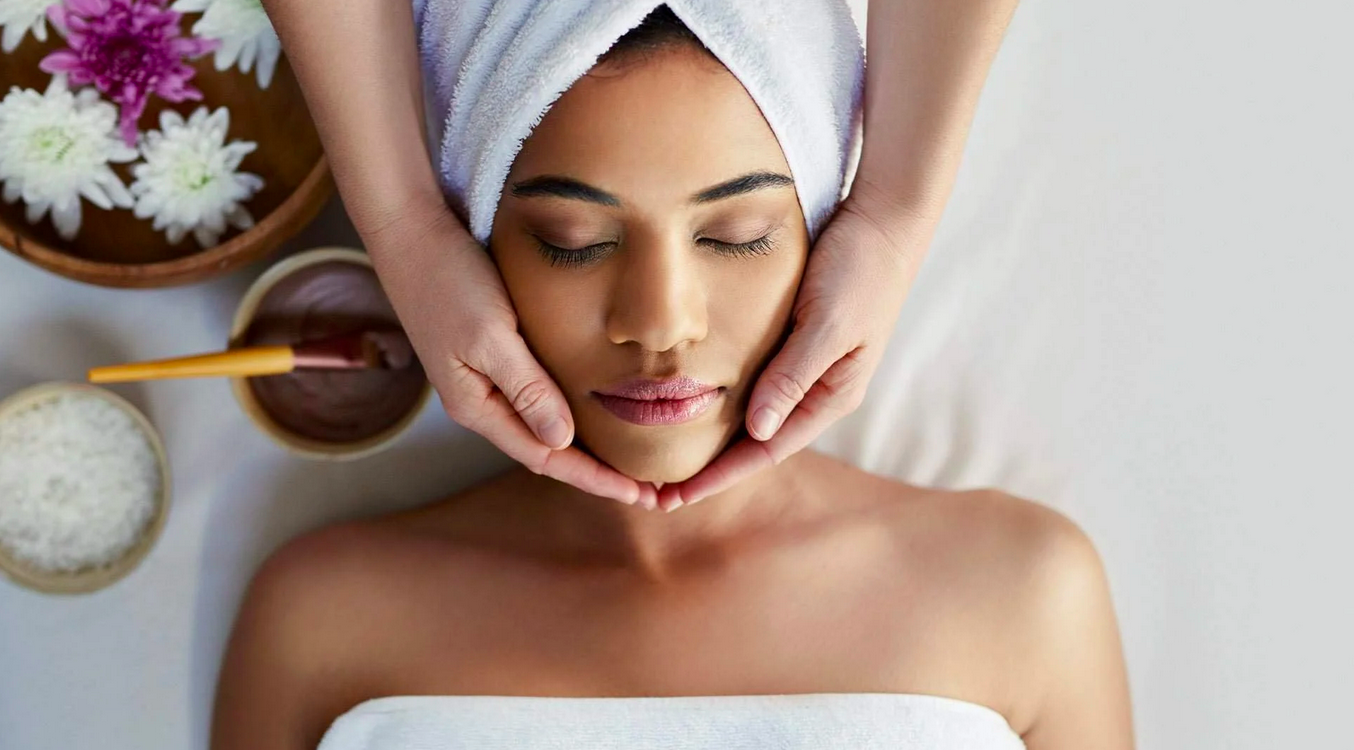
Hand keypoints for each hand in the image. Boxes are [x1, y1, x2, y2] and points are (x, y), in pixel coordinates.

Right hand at [366, 205, 656, 507]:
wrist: (409, 233)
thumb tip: (563, 441)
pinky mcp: (491, 354)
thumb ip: (528, 389)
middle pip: (546, 452)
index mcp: (477, 406)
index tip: (640, 496)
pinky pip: (537, 397)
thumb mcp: (491, 336)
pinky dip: (569, 412)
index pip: (547, 459)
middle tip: (648, 490)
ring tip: (629, 462)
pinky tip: (594, 412)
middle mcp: (480, 402)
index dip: (595, 480)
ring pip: (542, 427)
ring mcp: (484, 379)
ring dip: (584, 447)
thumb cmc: (447, 280)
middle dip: (595, 474)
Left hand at [657, 193, 927, 509]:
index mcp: (832, 395)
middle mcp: (818, 389)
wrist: (884, 218)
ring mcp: (806, 365)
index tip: (676, 497)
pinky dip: (721, 398)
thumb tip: (758, 431)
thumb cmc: (861, 270)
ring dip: (713, 438)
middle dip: (711, 468)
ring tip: (667, 458)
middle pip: (757, 442)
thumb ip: (793, 376)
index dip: (720, 476)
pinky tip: (690, 401)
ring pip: (753, 414)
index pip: (767, 451)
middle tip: (659, 491)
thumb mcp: (826, 324)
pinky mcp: (793, 339)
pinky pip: (752, 380)